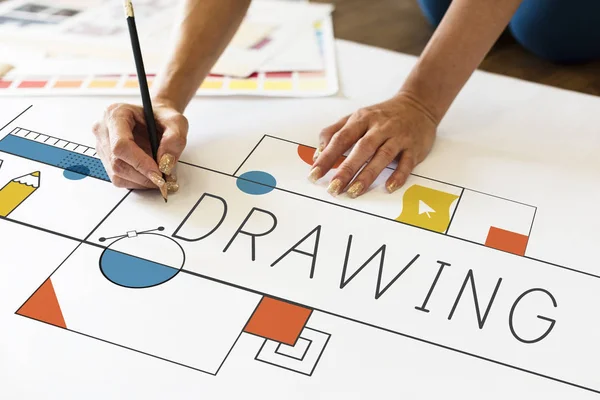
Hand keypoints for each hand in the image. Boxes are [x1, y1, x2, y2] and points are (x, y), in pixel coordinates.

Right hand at [92, 100, 187, 193]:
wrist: (156, 119)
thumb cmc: (162, 117)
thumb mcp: (176, 121)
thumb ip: (175, 139)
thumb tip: (165, 163)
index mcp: (116, 114)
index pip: (121, 145)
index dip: (140, 163)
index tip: (158, 174)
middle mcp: (103, 129)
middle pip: (117, 162)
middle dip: (143, 176)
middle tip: (163, 180)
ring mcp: (102, 145)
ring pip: (117, 174)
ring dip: (141, 181)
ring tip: (159, 177)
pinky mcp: (106, 159)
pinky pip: (118, 178)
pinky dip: (137, 182)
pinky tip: (149, 176)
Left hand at [308, 93, 437, 197]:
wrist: (418, 105)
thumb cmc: (382, 115)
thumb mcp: (356, 117)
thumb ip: (334, 132)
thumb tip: (317, 154)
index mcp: (362, 119)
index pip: (340, 138)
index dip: (326, 157)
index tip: (314, 174)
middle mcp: (380, 127)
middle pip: (361, 149)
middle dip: (346, 169)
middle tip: (333, 188)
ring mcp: (398, 137)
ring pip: (382, 156)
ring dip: (368, 175)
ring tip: (354, 191)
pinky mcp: (414, 148)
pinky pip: (406, 163)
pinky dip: (398, 175)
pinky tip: (389, 187)